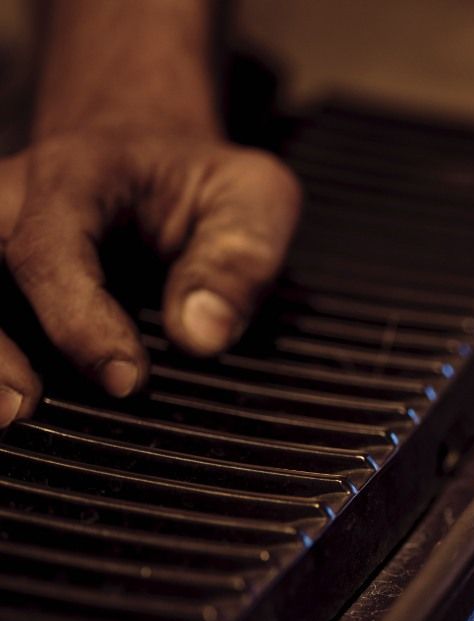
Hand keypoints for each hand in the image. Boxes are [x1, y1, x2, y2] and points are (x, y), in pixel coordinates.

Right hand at [0, 125, 300, 424]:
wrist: (147, 151)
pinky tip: (17, 405)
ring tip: (12, 415)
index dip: (79, 321)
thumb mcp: (250, 197)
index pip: (49, 248)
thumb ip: (238, 260)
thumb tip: (200, 335)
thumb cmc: (201, 180)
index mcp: (74, 177)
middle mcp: (12, 204)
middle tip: (22, 407)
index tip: (126, 380)